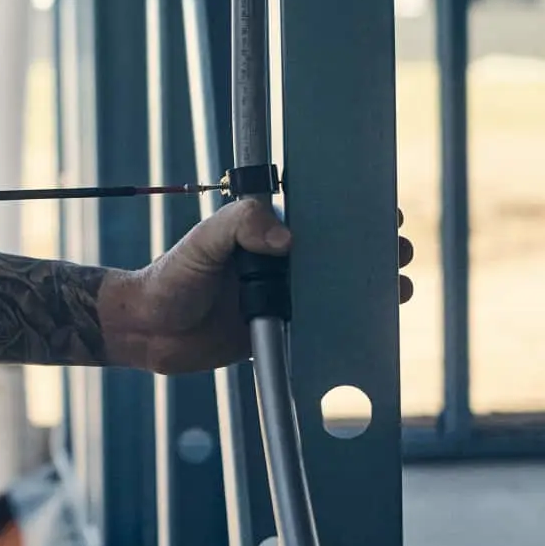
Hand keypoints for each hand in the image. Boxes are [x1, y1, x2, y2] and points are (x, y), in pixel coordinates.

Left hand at [100, 200, 415, 376]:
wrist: (147, 331)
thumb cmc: (171, 277)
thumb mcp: (203, 241)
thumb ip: (240, 225)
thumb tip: (287, 240)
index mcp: (267, 234)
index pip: (321, 216)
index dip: (355, 212)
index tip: (384, 212)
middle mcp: (282, 264)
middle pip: (341, 253)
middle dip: (376, 250)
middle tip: (396, 252)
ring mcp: (284, 299)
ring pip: (340, 292)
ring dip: (372, 289)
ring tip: (397, 288)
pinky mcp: (281, 333)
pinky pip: (323, 331)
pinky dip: (349, 330)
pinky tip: (374, 329)